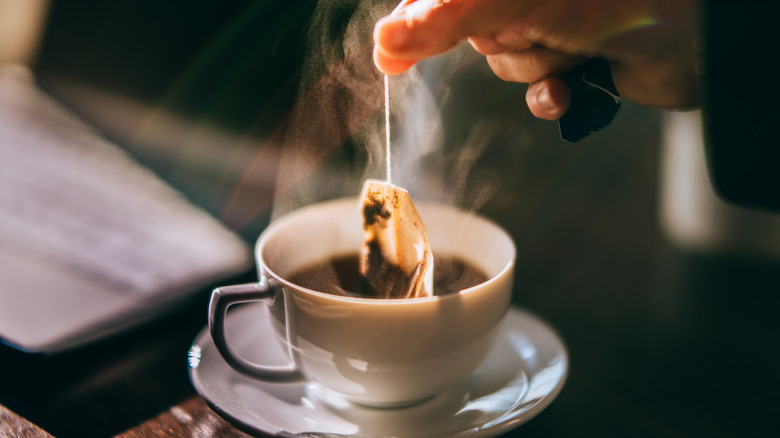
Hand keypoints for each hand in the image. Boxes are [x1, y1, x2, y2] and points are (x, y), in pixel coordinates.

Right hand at [373, 0, 699, 119]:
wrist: (696, 33)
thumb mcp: (505, 1)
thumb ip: (441, 19)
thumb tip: (383, 41)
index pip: (441, 0)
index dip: (416, 24)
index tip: (389, 57)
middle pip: (472, 34)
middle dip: (502, 43)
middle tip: (535, 28)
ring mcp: (556, 20)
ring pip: (508, 64)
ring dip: (536, 67)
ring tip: (574, 47)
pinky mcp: (580, 56)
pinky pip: (540, 91)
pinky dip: (553, 96)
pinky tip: (573, 87)